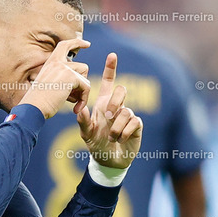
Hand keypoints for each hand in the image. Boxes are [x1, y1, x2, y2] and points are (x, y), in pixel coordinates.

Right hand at [18, 38, 90, 118]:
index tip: (87, 44)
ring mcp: (65, 68)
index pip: (65, 45)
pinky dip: (84, 99)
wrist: (33, 108)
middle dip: (82, 83)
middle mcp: (57, 62)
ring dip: (82, 91)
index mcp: (51, 62)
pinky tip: (75, 108)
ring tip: (71, 102)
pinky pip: (86, 87)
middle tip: (73, 98)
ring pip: (85, 78)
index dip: (77, 43)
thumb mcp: (49, 85)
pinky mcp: (71, 77)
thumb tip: (79, 81)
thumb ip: (62, 79)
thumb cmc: (39, 102)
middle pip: (82, 67)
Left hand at [77, 53, 142, 168]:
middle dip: (114, 102)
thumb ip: (83, 121)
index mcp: (103, 104)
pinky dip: (124, 132)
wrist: (108, 160)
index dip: (110, 68)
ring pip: (126, 111)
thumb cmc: (96, 144)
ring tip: (112, 138)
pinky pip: (133, 122)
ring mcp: (127, 115)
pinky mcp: (136, 125)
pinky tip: (120, 140)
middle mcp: (117, 107)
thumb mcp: (86, 134)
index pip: (108, 82)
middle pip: (121, 90)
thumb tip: (81, 109)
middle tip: (108, 117)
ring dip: (117, 126)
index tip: (112, 55)